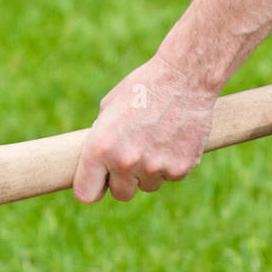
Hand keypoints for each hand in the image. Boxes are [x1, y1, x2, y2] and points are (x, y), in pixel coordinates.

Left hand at [72, 55, 217, 202]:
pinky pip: (171, 177)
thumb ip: (102, 140)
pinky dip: (172, 163)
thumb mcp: (110, 108)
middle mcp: (125, 162)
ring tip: (157, 139)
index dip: (92, 188)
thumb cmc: (143, 88)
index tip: (100, 182)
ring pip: (148, 186)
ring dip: (150, 171)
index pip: (86, 193)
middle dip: (125, 180)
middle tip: (134, 156)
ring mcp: (154, 168)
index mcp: (100, 148)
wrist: (185, 77)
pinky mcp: (180, 168)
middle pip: (121, 194)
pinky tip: (174, 138)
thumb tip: (99, 165)